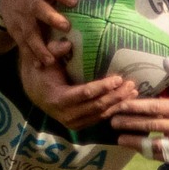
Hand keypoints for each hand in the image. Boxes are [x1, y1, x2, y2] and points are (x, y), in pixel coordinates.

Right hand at [1, 0, 138, 129]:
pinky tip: (43, 69)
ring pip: (30, 35)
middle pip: (40, 10)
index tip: (75, 0)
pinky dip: (34, 58)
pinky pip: (26, 49)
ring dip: (40, 46)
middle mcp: (31, 5)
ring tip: (52, 60)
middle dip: (51, 17)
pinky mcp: (19, 36)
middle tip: (66, 27)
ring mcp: (23, 22)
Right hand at [18, 53, 136, 131]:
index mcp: (58, 98)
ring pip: (100, 114)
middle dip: (116, 96)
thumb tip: (68, 44)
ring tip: (133, 92)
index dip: (103, 87)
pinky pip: (99, 118)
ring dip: (118, 103)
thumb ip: (54, 51)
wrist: (35, 92)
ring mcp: (73, 122)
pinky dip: (113, 110)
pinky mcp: (80, 125)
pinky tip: (125, 101)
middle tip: (130, 84)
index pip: (85, 93)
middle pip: (97, 106)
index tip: (118, 78)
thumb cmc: (42, 73)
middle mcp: (66, 114)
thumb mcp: (44, 60)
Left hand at [110, 66, 168, 162]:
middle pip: (152, 126)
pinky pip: (165, 156)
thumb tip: (165, 61)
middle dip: (130, 124)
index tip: (120, 106)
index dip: (136, 107)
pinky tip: (139, 149)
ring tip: (120, 138)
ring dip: (136, 142)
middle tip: (112, 121)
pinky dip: (150, 154)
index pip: (156, 108)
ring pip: (156, 145)